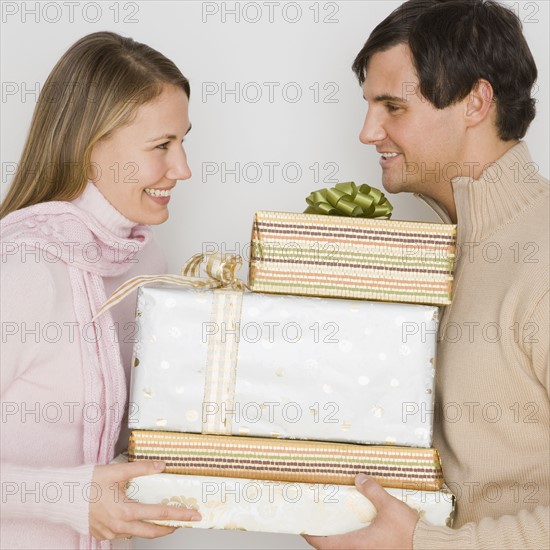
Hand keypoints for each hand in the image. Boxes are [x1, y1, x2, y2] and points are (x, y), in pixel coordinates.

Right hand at [89, 460, 201, 540]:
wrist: (61, 496)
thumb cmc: (87, 482)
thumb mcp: (117, 471)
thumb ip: (142, 468)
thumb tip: (161, 465)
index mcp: (126, 511)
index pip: (161, 514)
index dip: (180, 514)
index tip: (194, 515)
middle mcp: (119, 526)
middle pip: (152, 531)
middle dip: (170, 527)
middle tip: (184, 521)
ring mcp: (110, 532)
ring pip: (137, 534)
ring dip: (152, 527)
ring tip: (163, 518)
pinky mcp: (101, 533)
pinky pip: (123, 533)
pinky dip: (134, 527)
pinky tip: (137, 518)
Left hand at [303, 474, 418, 549]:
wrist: (429, 548)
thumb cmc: (409, 533)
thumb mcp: (389, 506)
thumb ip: (372, 491)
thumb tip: (359, 478)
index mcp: (356, 544)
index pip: (324, 543)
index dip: (310, 535)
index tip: (302, 527)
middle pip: (333, 548)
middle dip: (325, 537)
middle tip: (319, 522)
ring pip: (347, 549)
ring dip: (340, 539)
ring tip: (337, 523)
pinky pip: (361, 548)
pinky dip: (355, 539)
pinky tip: (361, 528)